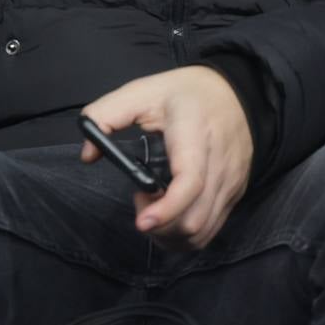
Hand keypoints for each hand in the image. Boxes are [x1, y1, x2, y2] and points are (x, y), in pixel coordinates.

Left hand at [79, 66, 254, 250]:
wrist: (235, 91)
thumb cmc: (185, 93)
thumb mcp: (140, 92)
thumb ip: (105, 116)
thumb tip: (88, 155)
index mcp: (194, 134)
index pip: (190, 182)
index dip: (166, 209)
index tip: (141, 222)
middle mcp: (219, 164)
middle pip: (193, 219)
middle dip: (159, 224)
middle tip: (140, 197)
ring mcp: (231, 182)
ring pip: (202, 231)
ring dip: (171, 232)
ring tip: (155, 203)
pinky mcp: (236, 193)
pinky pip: (212, 228)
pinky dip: (185, 233)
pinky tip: (171, 211)